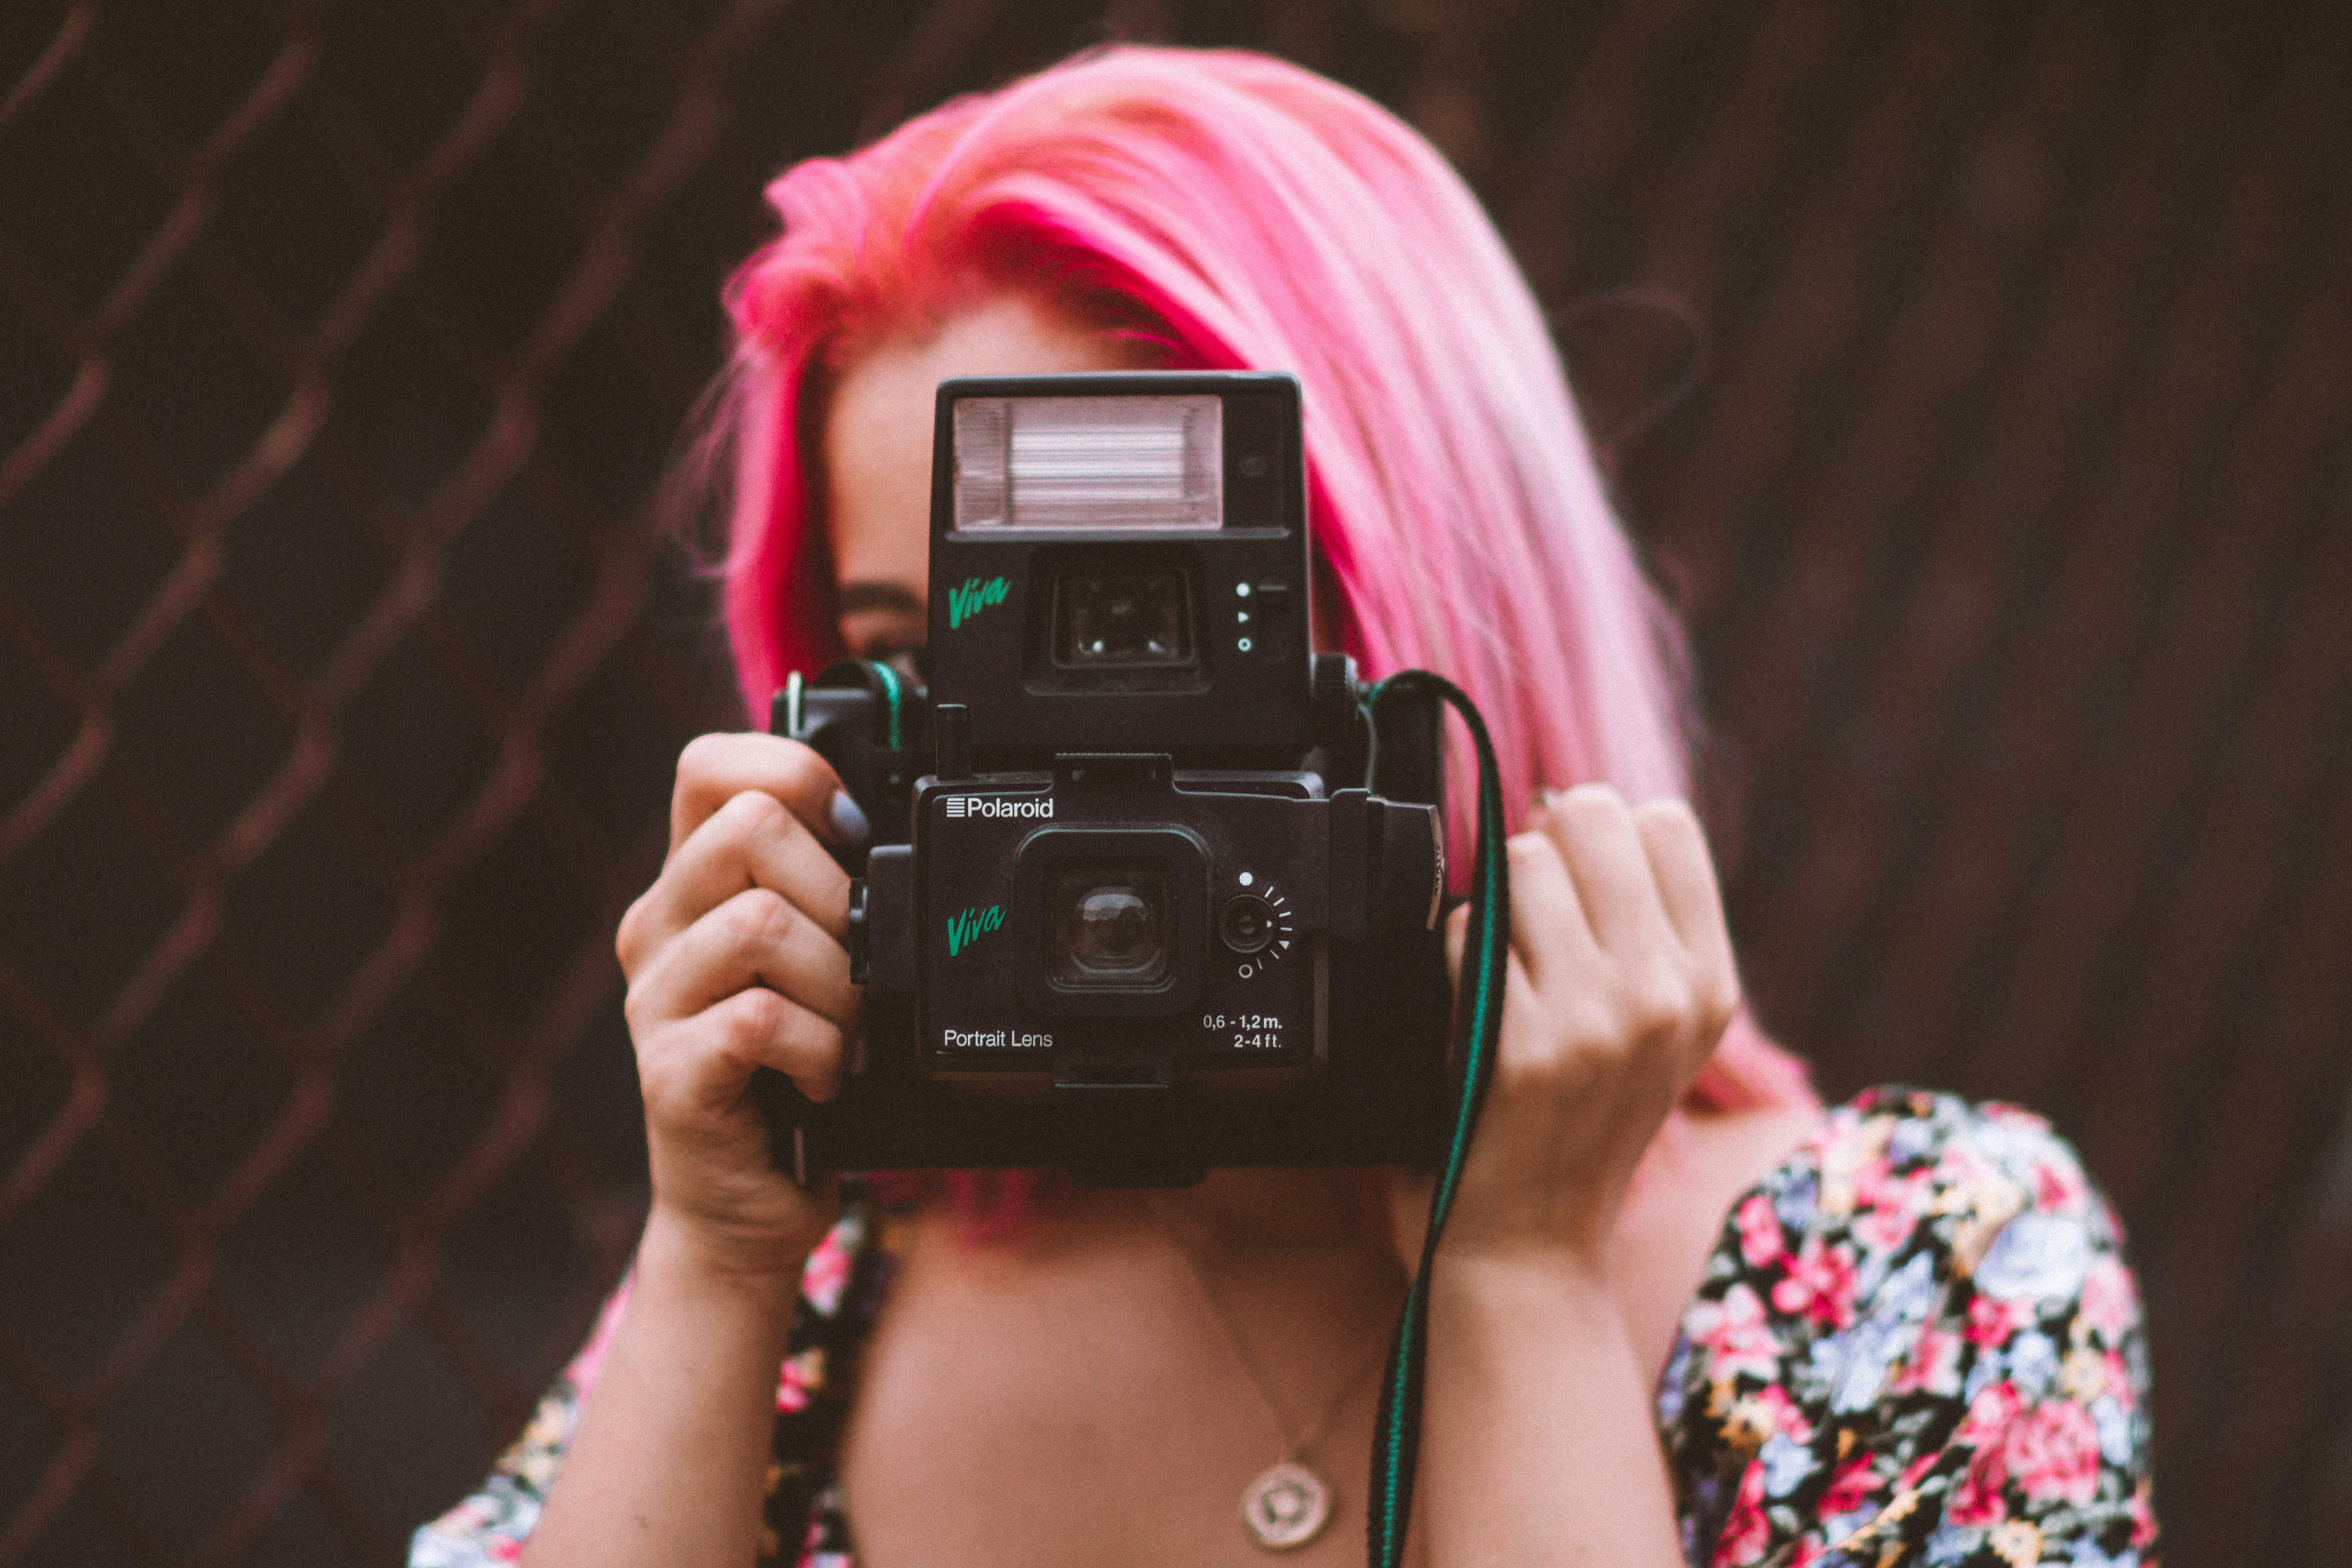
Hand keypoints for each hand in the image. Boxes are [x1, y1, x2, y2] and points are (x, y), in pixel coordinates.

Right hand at [614, 733, 864, 1290]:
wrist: (744, 1206)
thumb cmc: (791, 1074)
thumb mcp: (809, 960)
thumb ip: (822, 890)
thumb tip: (883, 827)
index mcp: (692, 885)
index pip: (711, 766)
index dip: (793, 772)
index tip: (847, 833)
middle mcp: (659, 928)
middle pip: (749, 829)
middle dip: (834, 892)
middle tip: (855, 963)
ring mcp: (656, 1000)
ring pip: (760, 923)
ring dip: (836, 982)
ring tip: (843, 1031)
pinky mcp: (672, 1072)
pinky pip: (760, 1018)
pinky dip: (818, 1048)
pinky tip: (821, 1075)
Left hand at [1404, 783, 1739, 1275]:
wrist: (1529, 1243)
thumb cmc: (1571, 1120)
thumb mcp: (1646, 1024)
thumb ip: (1633, 922)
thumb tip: (1563, 805)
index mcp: (1708, 983)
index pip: (1664, 821)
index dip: (1602, 835)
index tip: (1577, 887)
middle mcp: (1667, 995)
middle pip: (1591, 818)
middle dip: (1543, 848)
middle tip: (1530, 925)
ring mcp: (1599, 1021)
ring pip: (1523, 864)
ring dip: (1494, 907)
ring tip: (1505, 978)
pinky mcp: (1525, 1049)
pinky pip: (1466, 931)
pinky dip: (1452, 959)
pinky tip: (1472, 1018)